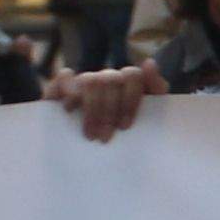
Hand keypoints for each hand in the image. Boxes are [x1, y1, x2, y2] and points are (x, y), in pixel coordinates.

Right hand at [48, 61, 162, 143]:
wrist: (95, 156)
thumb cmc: (128, 137)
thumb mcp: (148, 118)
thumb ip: (156, 90)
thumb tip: (150, 63)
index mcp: (130, 84)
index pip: (133, 76)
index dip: (130, 100)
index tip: (125, 127)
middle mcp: (108, 78)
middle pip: (110, 80)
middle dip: (108, 111)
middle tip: (105, 138)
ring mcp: (87, 80)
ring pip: (90, 80)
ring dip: (91, 109)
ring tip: (90, 135)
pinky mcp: (64, 86)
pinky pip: (65, 76)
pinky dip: (67, 90)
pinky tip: (69, 110)